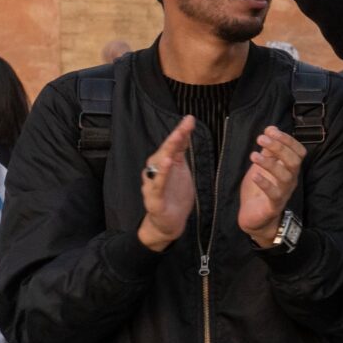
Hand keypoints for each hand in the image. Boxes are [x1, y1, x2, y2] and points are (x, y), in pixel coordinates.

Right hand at [137, 117, 198, 251]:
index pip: (172, 145)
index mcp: (164, 164)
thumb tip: (185, 131)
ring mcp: (153, 184)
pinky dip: (161, 175)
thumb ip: (180, 152)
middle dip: (173, 139)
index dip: (181, 132)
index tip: (190, 119)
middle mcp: (156, 171)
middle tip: (183, 127)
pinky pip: (156, 185)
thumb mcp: (181, 170)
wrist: (168, 223)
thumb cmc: (174, 195)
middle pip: (164, 152)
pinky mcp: (154, 199)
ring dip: (165, 154)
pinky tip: (166, 164)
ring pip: (157, 167)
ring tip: (174, 143)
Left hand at [238, 126, 307, 245]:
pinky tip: (255, 176)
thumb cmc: (260, 190)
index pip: (298, 151)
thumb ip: (268, 150)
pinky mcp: (273, 205)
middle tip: (261, 139)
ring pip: (285, 176)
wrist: (254, 217)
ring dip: (269, 164)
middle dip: (279, 147)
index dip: (287, 139)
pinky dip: (265, 184)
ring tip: (253, 155)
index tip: (270, 130)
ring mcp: (283, 193)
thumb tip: (271, 128)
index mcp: (289, 168)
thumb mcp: (263, 166)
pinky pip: (274, 194)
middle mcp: (290, 179)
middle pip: (293, 161)